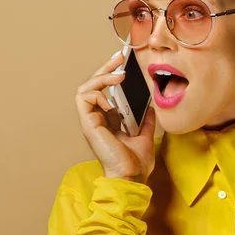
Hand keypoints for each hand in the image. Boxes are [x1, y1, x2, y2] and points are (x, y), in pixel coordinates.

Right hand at [75, 51, 156, 182]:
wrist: (131, 177)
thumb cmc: (136, 163)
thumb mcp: (144, 136)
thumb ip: (145, 121)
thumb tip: (150, 106)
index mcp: (108, 121)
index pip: (104, 91)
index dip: (111, 75)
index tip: (124, 63)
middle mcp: (97, 118)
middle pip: (94, 86)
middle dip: (106, 68)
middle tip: (120, 57)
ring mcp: (91, 121)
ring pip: (86, 88)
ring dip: (101, 77)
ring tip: (119, 74)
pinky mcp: (88, 123)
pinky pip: (84, 98)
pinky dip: (97, 91)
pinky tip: (112, 95)